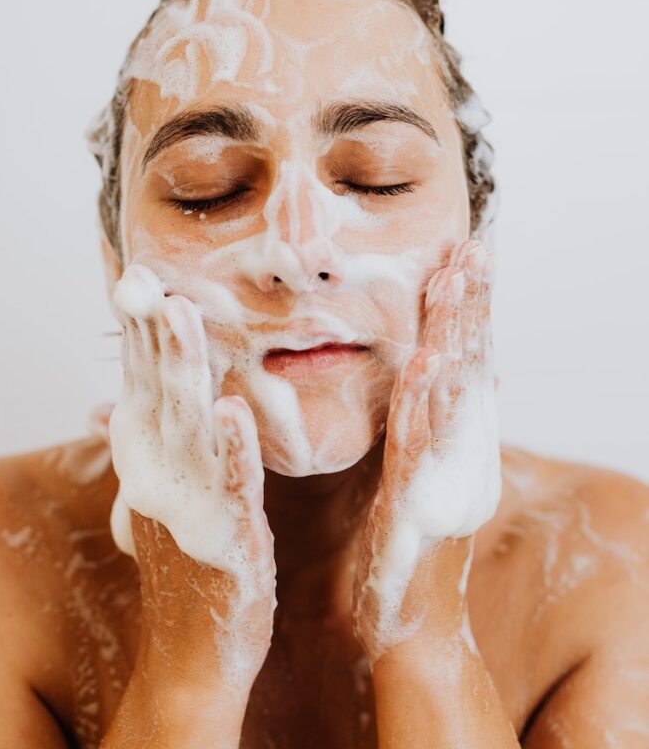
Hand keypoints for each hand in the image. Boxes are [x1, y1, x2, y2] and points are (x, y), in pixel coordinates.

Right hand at [109, 264, 276, 696]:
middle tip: (145, 277)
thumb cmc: (184, 555)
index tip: (136, 274)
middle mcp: (159, 468)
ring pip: (188, 421)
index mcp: (150, 450)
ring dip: (183, 368)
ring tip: (182, 316)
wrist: (195, 645)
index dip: (138, 325)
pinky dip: (229, 447)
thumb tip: (106, 404)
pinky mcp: (228, 531)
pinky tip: (230, 410)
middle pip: (157, 385)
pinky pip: (231, 482)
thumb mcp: (156, 486)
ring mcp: (190, 498)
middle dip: (153, 329)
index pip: (140, 374)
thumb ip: (141, 438)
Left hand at [352, 238, 500, 664]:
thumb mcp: (413, 475)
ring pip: (453, 397)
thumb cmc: (403, 548)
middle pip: (469, 368)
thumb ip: (416, 425)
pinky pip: (420, 451)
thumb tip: (418, 376)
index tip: (465, 256)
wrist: (410, 626)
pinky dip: (424, 406)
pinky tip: (425, 365)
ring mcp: (444, 480)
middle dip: (470, 307)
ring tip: (454, 283)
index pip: (465, 363)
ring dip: (454, 338)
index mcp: (456, 443)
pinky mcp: (418, 509)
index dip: (468, 310)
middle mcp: (461, 455)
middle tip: (473, 249)